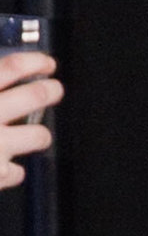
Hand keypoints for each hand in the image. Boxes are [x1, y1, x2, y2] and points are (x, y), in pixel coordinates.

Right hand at [0, 52, 59, 190]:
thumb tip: (1, 78)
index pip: (14, 67)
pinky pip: (18, 173)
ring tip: (33, 134)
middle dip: (51, 91)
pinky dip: (11, 171)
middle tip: (54, 90)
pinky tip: (4, 166)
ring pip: (40, 136)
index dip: (36, 62)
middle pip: (36, 95)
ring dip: (39, 134)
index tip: (46, 63)